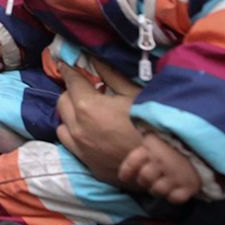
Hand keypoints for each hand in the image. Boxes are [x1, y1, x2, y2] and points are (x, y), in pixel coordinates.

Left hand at [54, 58, 142, 185]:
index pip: (72, 82)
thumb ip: (111, 75)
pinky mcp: (87, 163)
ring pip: (62, 124)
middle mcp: (77, 128)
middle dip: (71, 92)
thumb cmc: (151, 124)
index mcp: (87, 107)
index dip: (69, 71)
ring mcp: (80, 148)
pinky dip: (74, 134)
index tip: (66, 64)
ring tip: (86, 112)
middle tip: (86, 90)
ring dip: (70, 115)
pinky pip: (69, 144)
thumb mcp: (133, 94)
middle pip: (62, 102)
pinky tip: (88, 132)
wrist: (161, 164)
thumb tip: (95, 59)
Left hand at [119, 134, 201, 204]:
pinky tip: (175, 190)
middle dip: (145, 180)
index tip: (124, 176)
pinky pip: (174, 199)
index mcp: (151, 148)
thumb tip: (129, 132)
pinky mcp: (189, 187)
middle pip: (144, 179)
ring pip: (157, 191)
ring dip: (158, 189)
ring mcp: (175, 176)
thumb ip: (146, 141)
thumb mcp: (159, 135)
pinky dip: (173, 197)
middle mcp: (161, 163)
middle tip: (151, 178)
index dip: (126, 171)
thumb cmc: (180, 140)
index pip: (131, 162)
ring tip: (164, 183)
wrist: (210, 144)